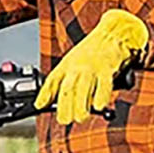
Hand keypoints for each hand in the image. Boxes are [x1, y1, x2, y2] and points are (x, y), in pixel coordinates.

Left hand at [35, 9, 146, 125]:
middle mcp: (77, 66)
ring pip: (83, 87)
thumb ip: (61, 81)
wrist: (113, 33)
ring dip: (81, 105)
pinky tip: (98, 106)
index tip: (39, 106)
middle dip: (65, 105)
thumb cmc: (93, 51)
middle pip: (67, 87)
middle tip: (64, 119)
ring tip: (80, 118)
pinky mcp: (108, 68)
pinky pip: (104, 84)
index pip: (52, 79)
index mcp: (67, 64)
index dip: (45, 94)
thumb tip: (45, 101)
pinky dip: (100, 96)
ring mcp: (92, 67)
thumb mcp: (72, 62)